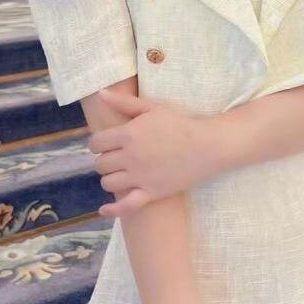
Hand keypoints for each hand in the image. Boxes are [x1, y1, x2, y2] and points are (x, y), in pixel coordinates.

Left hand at [88, 88, 215, 218]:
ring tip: (120, 173)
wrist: (207, 145)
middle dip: (105, 160)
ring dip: (110, 178)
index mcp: (128, 134)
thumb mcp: (152, 107)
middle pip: (100, 164)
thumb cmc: (180, 123)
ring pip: (108, 183)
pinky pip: (125, 206)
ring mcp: (139, 177)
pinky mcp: (151, 193)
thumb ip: (124, 102)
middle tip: (115, 158)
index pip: (96, 143)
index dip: (97, 144)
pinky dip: (112, 210)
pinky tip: (104, 209)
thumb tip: (101, 93)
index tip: (105, 144)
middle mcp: (129, 157)